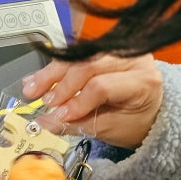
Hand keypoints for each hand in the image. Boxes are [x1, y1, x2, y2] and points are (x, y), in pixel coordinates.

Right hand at [22, 54, 163, 149]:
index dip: (77, 101)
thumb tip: (46, 123)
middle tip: (44, 101)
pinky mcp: (103, 51)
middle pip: (88, 66)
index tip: (60, 115)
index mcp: (143, 80)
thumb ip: (78, 124)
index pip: (102, 86)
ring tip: (32, 88)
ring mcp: (118, 51)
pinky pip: (75, 57)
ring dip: (51, 73)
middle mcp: (133, 59)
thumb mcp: (111, 129)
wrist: (148, 113)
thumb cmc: (136, 122)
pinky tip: (38, 78)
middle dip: (61, 85)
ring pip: (78, 58)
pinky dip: (55, 69)